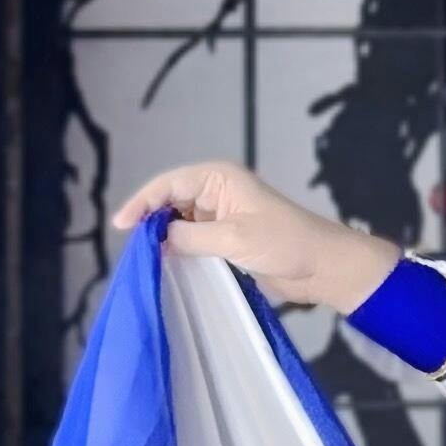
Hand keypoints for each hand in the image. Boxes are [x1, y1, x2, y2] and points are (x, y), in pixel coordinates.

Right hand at [112, 160, 393, 313]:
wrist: (323, 267)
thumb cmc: (285, 243)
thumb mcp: (234, 238)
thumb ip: (191, 236)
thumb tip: (159, 238)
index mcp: (219, 178)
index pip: (169, 184)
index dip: (142, 202)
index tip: (122, 225)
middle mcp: (216, 191)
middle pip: (170, 201)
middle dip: (150, 220)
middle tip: (133, 247)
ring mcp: (221, 216)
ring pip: (179, 222)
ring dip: (163, 237)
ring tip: (143, 256)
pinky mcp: (226, 239)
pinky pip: (192, 240)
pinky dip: (178, 249)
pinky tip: (165, 263)